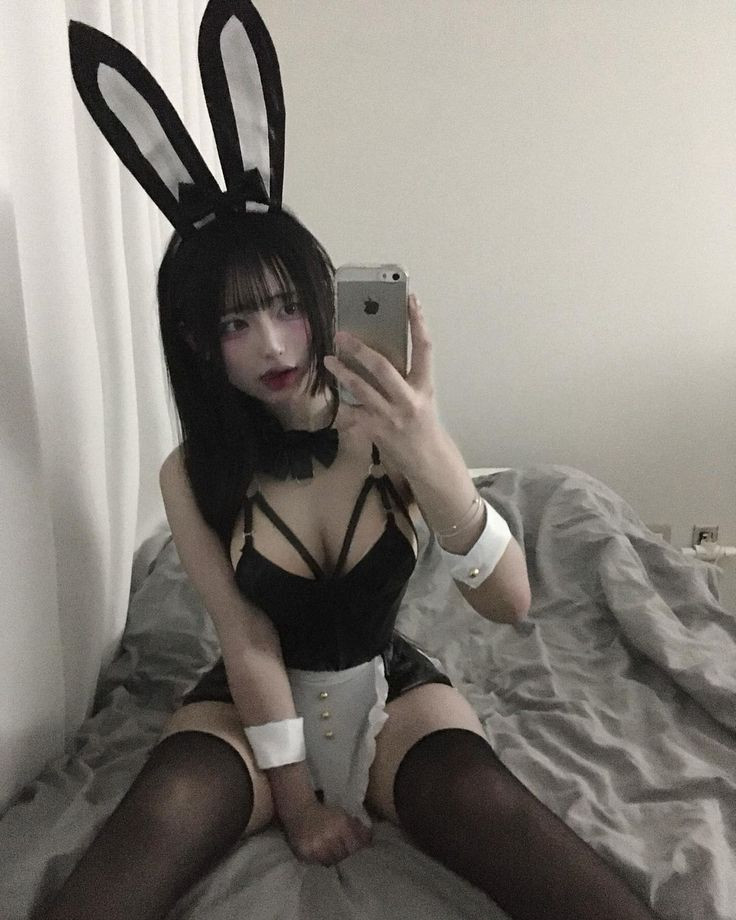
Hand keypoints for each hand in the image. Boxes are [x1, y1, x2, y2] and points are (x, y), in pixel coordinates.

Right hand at [281, 799, 372, 864]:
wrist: (299, 810)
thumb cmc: (324, 812)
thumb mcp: (342, 815)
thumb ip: (357, 828)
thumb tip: (370, 841)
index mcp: (341, 825)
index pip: (355, 847)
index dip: (358, 850)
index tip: (357, 851)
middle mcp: (329, 836)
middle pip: (344, 856)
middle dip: (346, 855)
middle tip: (345, 855)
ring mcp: (316, 846)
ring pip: (331, 862)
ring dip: (334, 860)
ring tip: (333, 856)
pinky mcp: (305, 853)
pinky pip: (318, 863)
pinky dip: (321, 861)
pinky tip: (322, 856)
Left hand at [323, 294, 443, 474]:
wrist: (427, 460)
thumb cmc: (422, 424)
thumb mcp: (421, 397)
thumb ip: (404, 377)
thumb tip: (377, 353)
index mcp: (424, 386)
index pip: (424, 348)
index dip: (419, 322)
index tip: (411, 300)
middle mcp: (408, 399)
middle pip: (383, 367)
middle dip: (360, 350)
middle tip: (341, 335)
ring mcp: (390, 416)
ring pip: (361, 389)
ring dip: (342, 372)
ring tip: (329, 360)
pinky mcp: (375, 431)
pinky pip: (351, 414)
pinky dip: (338, 405)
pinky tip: (327, 396)